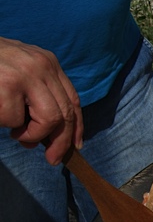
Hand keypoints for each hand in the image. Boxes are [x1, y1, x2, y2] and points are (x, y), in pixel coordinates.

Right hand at [0, 37, 82, 164]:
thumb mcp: (20, 75)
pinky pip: (17, 120)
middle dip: (60, 142)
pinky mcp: (8, 86)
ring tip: (15, 133)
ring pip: (50, 120)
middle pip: (66, 113)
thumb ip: (37, 100)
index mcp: (47, 62)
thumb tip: (48, 140)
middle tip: (52, 159)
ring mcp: (26, 75)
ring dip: (33, 135)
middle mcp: (42, 66)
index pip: (73, 100)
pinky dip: (6, 125)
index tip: (75, 147)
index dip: (77, 127)